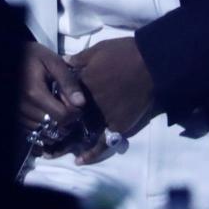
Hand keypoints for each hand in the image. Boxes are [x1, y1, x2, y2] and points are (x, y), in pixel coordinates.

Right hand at [21, 41, 86, 132]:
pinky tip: (48, 115)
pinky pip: (32, 132)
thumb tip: (81, 103)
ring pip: (42, 131)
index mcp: (35, 93)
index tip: (78, 103)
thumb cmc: (35, 57)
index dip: (74, 113)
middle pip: (52, 126)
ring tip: (58, 109)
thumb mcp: (54, 63)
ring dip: (54, 125)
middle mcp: (24, 107)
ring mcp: (18, 114)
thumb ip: (68, 82)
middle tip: (69, 106)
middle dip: (65, 119)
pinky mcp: (16, 117)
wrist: (13, 57)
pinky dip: (43, 128)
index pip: (61, 116)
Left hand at [66, 37, 154, 163]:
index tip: (56, 105)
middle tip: (56, 131)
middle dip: (63, 122)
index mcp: (83, 85)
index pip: (65, 96)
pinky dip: (92, 153)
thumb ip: (80, 57)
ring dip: (72, 140)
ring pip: (84, 131)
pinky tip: (81, 160)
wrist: (153, 62)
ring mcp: (104, 116)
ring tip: (60, 149)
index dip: (62, 100)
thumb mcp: (100, 48)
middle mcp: (90, 104)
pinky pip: (103, 142)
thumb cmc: (126, 53)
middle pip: (73, 116)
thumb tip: (65, 62)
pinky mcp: (118, 125)